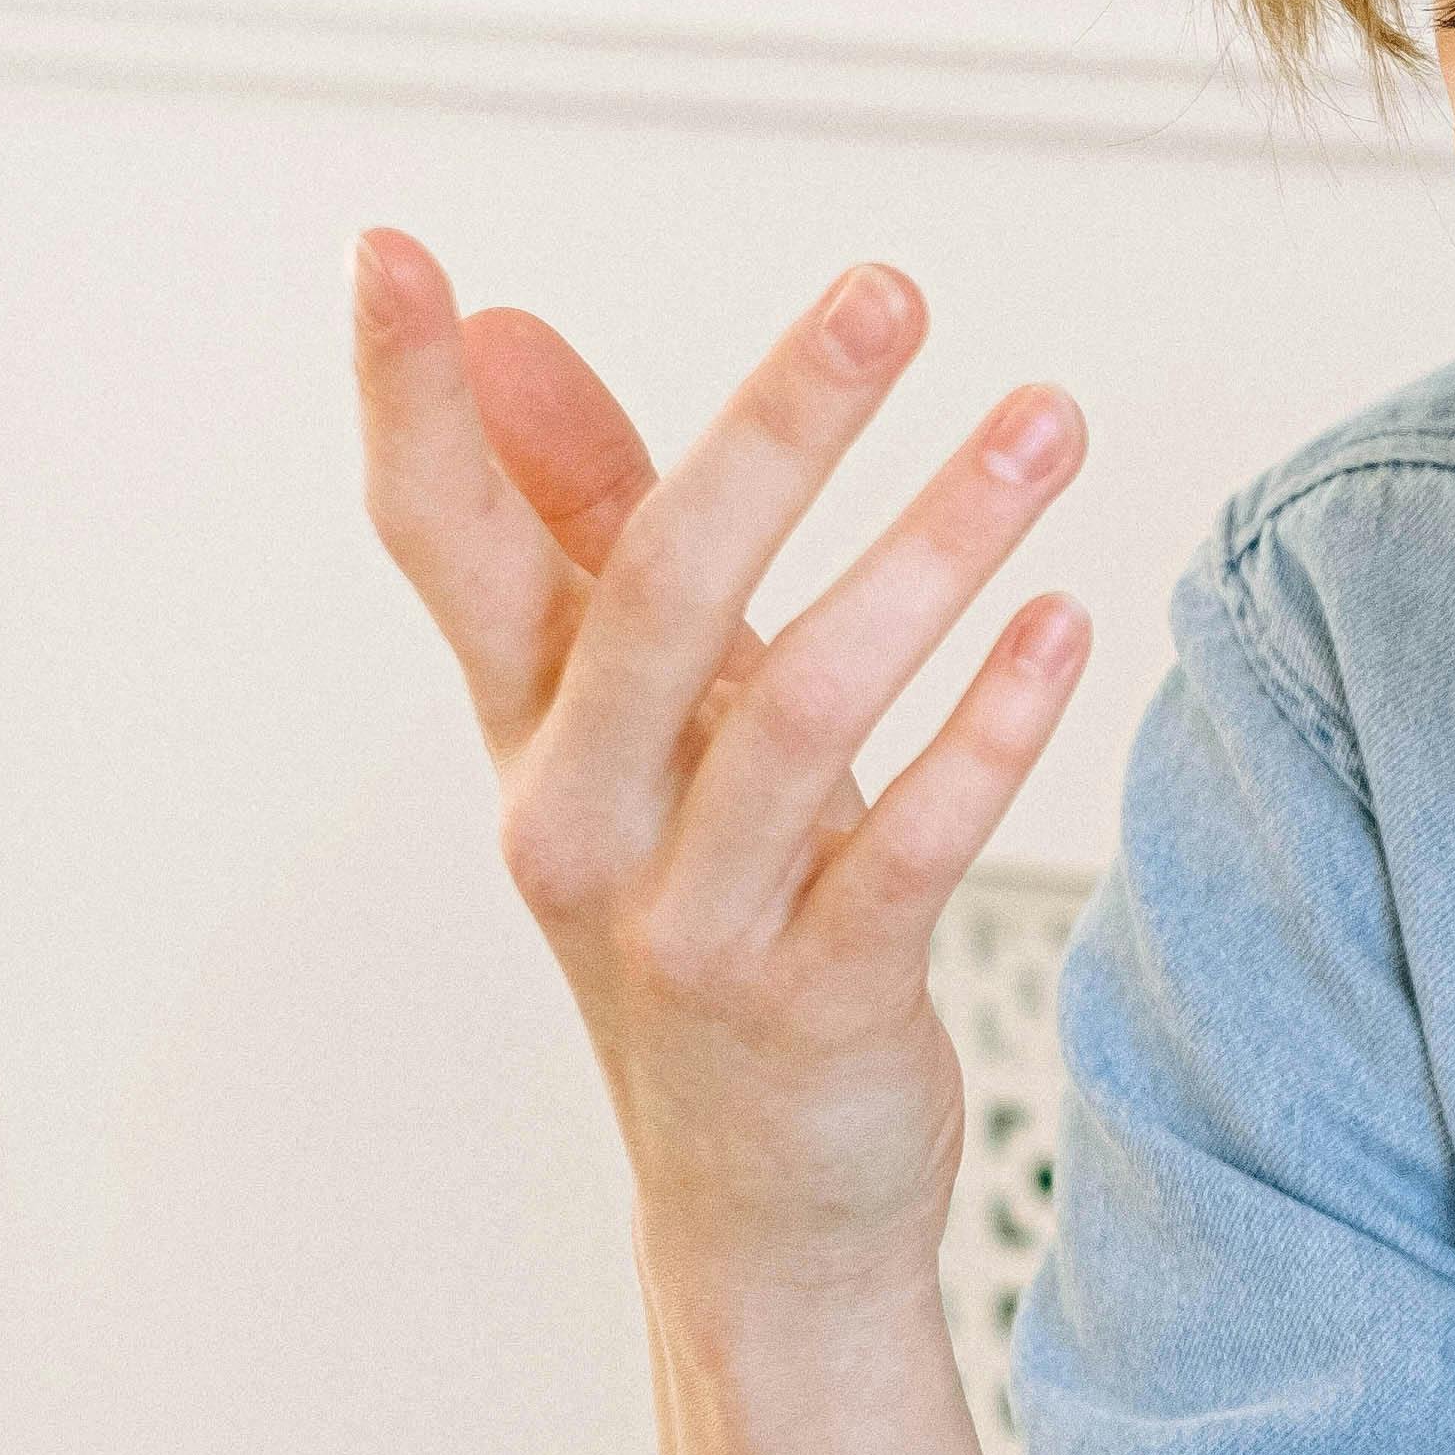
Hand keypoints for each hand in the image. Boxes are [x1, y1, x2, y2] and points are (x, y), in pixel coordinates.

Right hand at [351, 231, 1093, 1298]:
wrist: (764, 1205)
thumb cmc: (705, 911)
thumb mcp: (639, 724)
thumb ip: (579, 526)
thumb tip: (500, 332)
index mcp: (527, 732)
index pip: (439, 542)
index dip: (405, 405)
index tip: (389, 249)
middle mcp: (580, 819)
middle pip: (657, 592)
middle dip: (774, 427)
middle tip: (886, 289)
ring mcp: (690, 920)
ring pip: (804, 707)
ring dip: (935, 547)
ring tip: (1045, 421)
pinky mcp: (816, 1000)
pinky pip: (906, 846)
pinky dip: (990, 731)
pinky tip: (1065, 627)